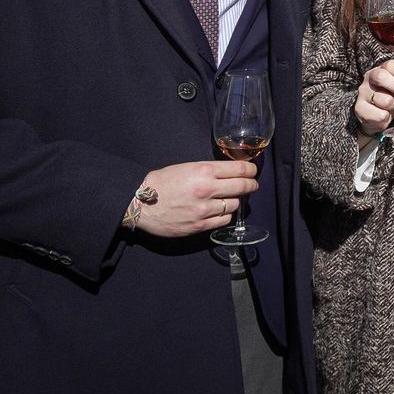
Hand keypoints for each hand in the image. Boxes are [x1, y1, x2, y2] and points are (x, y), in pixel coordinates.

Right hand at [133, 161, 258, 237]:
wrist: (140, 205)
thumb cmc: (161, 182)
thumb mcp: (185, 167)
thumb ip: (208, 170)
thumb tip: (229, 172)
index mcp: (203, 171)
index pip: (240, 169)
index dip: (251, 170)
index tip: (253, 171)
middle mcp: (207, 189)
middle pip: (243, 186)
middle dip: (251, 185)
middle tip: (252, 184)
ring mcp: (204, 209)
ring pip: (235, 204)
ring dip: (235, 201)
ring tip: (229, 198)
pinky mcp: (200, 225)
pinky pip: (224, 220)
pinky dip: (225, 215)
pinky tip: (219, 211)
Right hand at [354, 59, 393, 135]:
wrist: (376, 117)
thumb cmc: (390, 98)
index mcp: (380, 70)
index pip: (390, 65)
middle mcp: (368, 79)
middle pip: (381, 76)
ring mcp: (362, 94)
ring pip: (385, 100)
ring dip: (393, 106)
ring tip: (390, 106)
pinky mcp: (359, 109)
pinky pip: (381, 115)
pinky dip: (386, 117)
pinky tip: (383, 114)